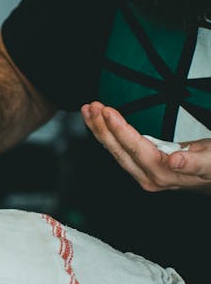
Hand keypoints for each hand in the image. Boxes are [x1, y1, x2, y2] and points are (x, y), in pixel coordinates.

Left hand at [81, 101, 210, 194]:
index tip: (106, 111)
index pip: (135, 147)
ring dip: (100, 129)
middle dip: (101, 127)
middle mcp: (149, 176)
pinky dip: (107, 134)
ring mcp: (143, 173)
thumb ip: (194, 162)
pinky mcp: (141, 168)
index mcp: (164, 173)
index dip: (119, 128)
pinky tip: (99, 123)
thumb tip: (175, 161)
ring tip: (89, 110)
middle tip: (91, 107)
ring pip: (115, 150)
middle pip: (118, 150)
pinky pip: (119, 150)